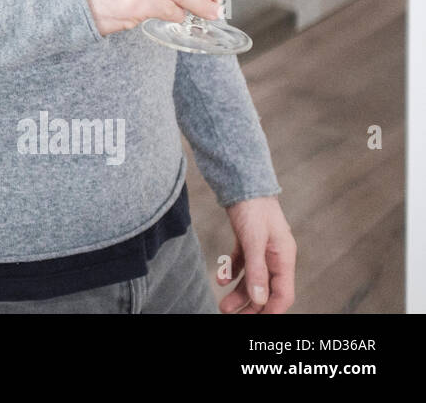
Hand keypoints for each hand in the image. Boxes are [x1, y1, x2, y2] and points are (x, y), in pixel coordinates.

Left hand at [219, 196, 296, 312]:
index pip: (283, 293)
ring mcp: (262, 249)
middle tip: (232, 317)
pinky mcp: (248, 241)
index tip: (257, 322)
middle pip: (266, 289)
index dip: (271, 310)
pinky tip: (220, 279)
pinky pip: (241, 264)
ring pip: (252, 279)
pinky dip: (231, 272)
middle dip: (251, 306)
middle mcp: (275, 256)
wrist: (242, 181)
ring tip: (222, 305)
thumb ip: (257, 270)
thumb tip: (260, 299)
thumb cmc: (253, 208)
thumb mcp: (254, 240)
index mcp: (284, 257)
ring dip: (239, 293)